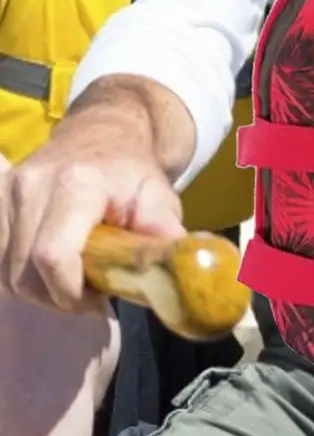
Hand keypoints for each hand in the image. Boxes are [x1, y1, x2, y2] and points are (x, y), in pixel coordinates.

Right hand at [0, 113, 183, 313]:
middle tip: (93, 296)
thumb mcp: (159, 196)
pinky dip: (24, 274)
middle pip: (26, 272)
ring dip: (40, 289)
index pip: (54, 256)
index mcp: (77, 183)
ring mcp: (7, 192)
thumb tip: (174, 267)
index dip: (71, 293)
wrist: (102, 133)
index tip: (100, 302)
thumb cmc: (132, 170)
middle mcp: (32, 185)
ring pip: (7, 272)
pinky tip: (54, 268)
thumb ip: (163, 231)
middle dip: (59, 297)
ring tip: (76, 280)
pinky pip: (0, 260)